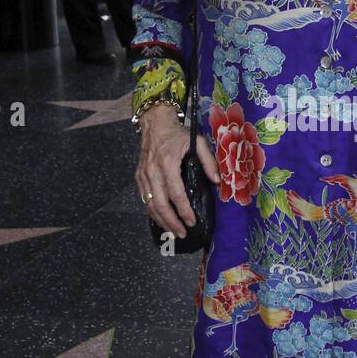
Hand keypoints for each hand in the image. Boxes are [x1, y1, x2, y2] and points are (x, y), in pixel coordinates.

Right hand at [135, 106, 219, 238]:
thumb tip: (218, 181)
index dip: (184, 210)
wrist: (155, 123)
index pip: (176, 193)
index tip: (192, 222)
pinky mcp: (138, 177)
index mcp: (168, 163)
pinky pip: (144, 199)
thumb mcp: (198, 142)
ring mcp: (143, 175)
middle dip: (171, 222)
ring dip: (161, 220)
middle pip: (160, 204)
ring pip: (150, 204)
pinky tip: (162, 219)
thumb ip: (209, 161)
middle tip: (182, 233)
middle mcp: (152, 171)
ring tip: (173, 231)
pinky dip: (152, 212)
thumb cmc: (178, 133)